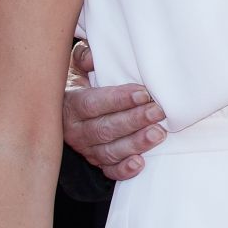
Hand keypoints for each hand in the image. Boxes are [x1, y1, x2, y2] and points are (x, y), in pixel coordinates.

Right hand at [63, 40, 165, 180]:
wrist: (68, 108)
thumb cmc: (80, 83)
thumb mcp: (76, 67)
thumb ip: (83, 57)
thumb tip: (91, 56)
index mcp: (70, 105)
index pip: (92, 104)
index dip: (117, 100)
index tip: (143, 93)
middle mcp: (75, 130)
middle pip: (104, 129)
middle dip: (133, 121)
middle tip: (158, 112)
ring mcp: (86, 149)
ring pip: (109, 151)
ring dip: (135, 144)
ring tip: (158, 134)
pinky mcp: (96, 163)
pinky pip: (109, 171)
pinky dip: (124, 170)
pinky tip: (140, 163)